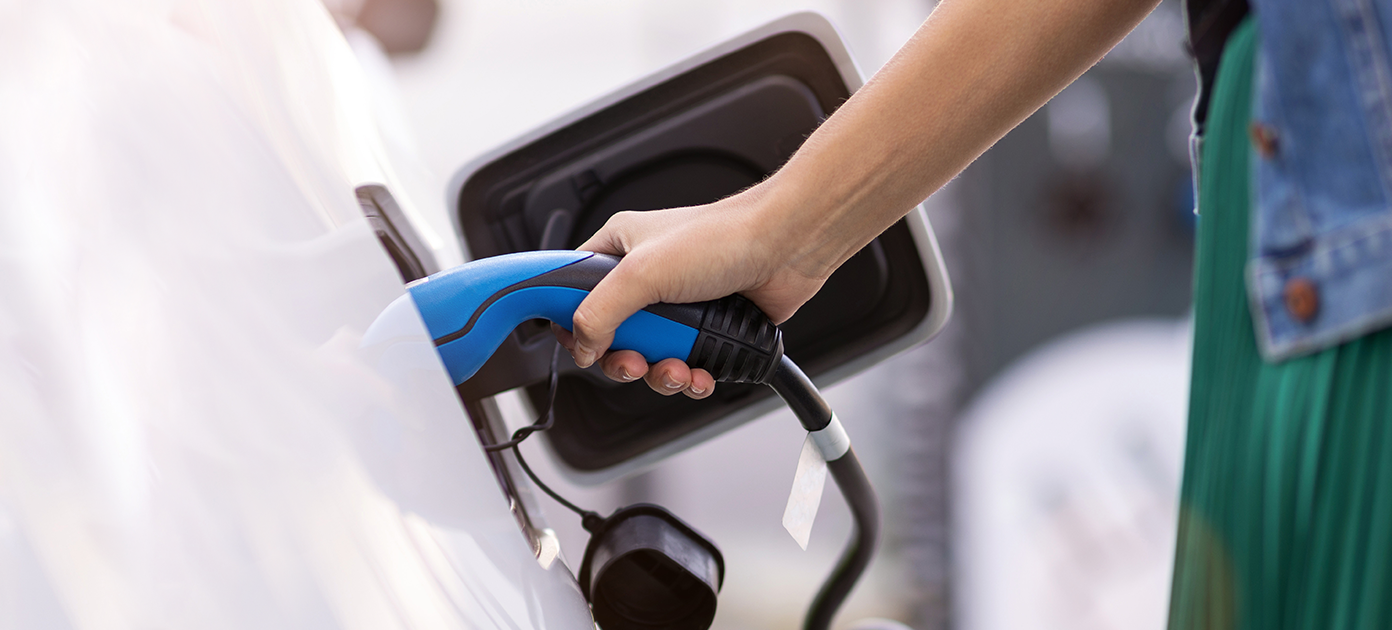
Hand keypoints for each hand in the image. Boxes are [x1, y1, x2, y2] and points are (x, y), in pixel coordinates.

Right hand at [555, 186, 829, 397]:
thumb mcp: (643, 273)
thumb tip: (583, 347)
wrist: (787, 248)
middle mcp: (645, 278)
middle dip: (623, 360)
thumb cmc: (724, 237)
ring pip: (647, 358)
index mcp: (618, 250)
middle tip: (634, 363)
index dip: (566, 320)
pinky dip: (689, 379)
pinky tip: (701, 374)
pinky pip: (683, 367)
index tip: (572, 344)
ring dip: (660, 374)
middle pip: (609, 337)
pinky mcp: (706, 329)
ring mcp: (677, 307)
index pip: (569, 290)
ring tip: (677, 369)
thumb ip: (600, 312)